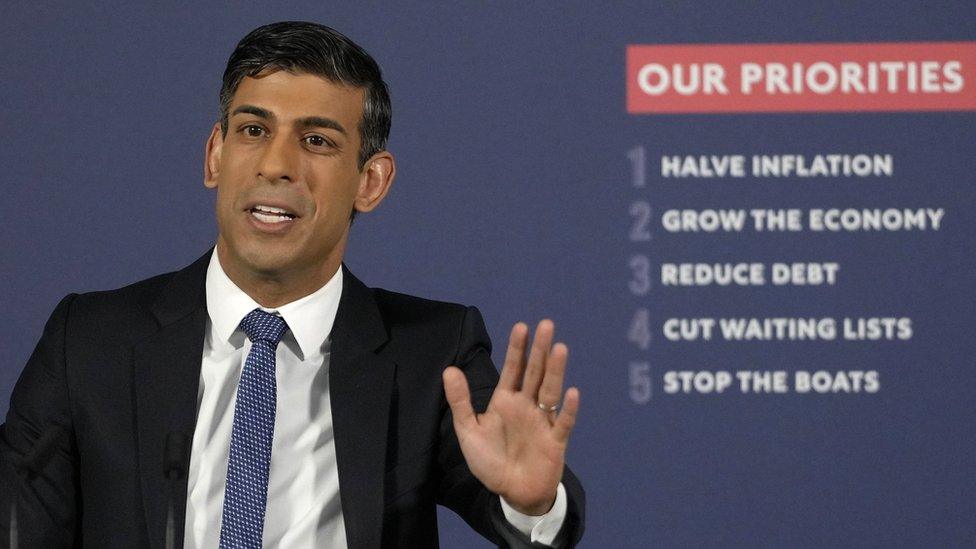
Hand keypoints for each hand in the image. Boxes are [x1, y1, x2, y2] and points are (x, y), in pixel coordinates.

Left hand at [443, 319, 579, 515]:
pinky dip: (568, 410)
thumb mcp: (468, 431)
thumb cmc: (491, 461)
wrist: (512, 493)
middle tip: (546, 324)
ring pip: (551, 391)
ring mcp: (543, 422)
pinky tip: (572, 393)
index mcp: (506, 401)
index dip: (517, 348)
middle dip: (539, 350)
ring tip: (560, 348)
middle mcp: (527, 406)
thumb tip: (449, 369)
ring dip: (555, 370)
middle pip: (535, 373)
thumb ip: (460, 401)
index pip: (513, 369)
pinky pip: (563, 423)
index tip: (521, 326)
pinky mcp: (555, 442)